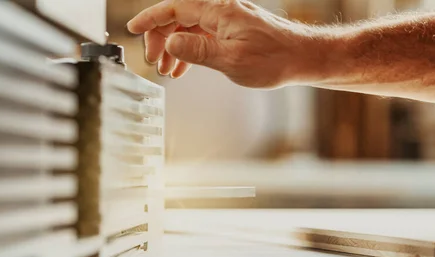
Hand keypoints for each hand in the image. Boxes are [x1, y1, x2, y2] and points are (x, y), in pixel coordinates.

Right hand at [127, 0, 329, 87]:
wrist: (301, 58)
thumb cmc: (274, 59)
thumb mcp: (231, 60)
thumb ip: (198, 51)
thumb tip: (171, 43)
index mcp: (218, 11)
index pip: (174, 9)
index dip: (151, 19)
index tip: (133, 29)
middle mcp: (220, 10)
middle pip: (178, 17)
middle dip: (161, 38)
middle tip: (154, 61)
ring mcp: (225, 19)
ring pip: (188, 28)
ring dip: (174, 47)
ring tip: (167, 69)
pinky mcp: (231, 29)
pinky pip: (201, 35)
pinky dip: (189, 50)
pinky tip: (184, 66)